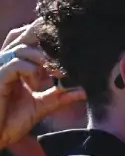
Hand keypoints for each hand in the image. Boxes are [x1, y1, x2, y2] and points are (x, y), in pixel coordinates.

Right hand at [0, 21, 84, 151]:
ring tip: (57, 74)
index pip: (29, 37)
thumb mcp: (41, 106)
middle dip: (47, 38)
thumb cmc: (11, 120)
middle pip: (25, 34)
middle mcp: (5, 61)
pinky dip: (32, 72)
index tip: (69, 46)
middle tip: (67, 54)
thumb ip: (61, 96)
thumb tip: (85, 90)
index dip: (46, 35)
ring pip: (23, 48)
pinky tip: (37, 86)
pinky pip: (17, 65)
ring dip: (45, 59)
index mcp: (15, 64)